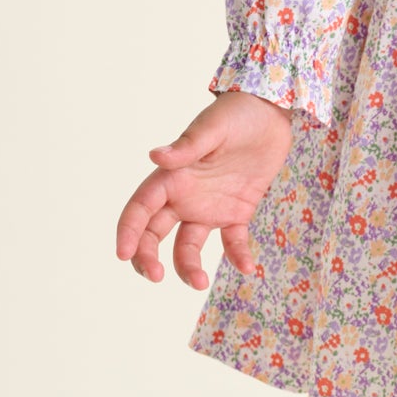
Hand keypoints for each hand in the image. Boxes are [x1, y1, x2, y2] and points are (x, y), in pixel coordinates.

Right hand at [115, 90, 293, 287]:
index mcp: (171, 176)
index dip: (128, 231)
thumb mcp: (212, 128)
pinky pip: (232, 241)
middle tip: (155, 276)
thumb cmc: (237, 114)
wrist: (272, 112)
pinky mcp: (236, 212)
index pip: (140, 208)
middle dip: (148, 257)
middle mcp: (184, 196)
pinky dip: (237, 256)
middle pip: (155, 233)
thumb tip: (155, 156)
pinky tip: (247, 267)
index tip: (123, 254)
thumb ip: (186, 147)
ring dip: (188, 266)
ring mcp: (209, 207)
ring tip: (200, 283)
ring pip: (188, 246)